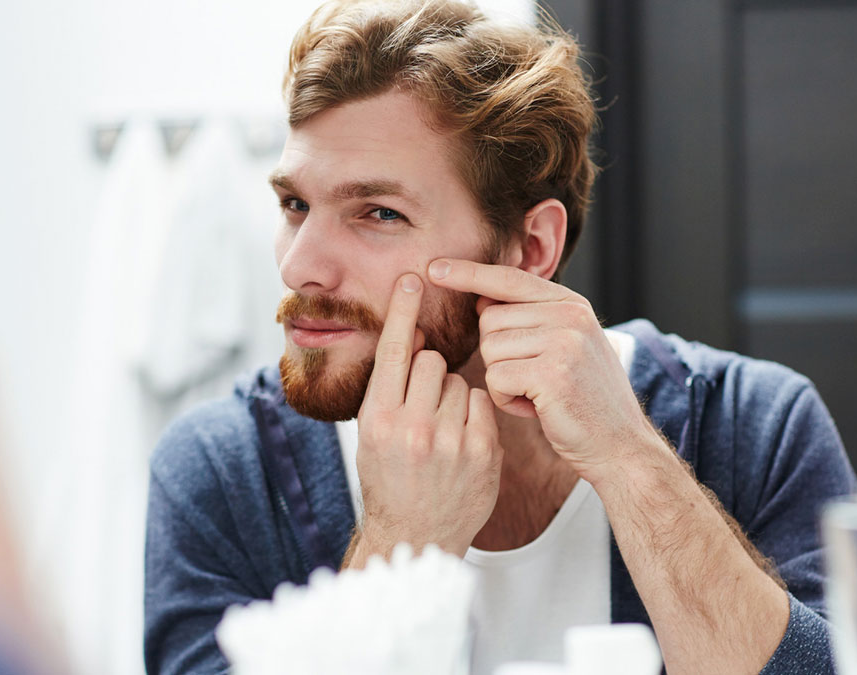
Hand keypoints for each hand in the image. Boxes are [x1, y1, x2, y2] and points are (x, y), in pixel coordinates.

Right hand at [350, 273, 501, 560]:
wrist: (416, 534)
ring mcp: (449, 441)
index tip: (412, 279)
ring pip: (457, 380)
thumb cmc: (390, 479)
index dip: (402, 311)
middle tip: (423, 405)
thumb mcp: (374, 435)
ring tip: (440, 431)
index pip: (394, 352)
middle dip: (429, 372)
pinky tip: (461, 441)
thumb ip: (391, 389)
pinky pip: (481, 403)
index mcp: (377, 419)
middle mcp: (412, 428)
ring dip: (450, 395)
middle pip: (431, 361)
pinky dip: (473, 414)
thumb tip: (416, 339)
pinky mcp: (482, 452)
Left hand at [428, 258, 656, 486]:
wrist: (620, 445)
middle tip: (532, 379)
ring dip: (502, 380)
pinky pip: (496, 378)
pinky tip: (536, 409)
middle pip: (490, 319)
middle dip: (497, 354)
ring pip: (490, 349)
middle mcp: (570, 315)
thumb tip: (481, 300)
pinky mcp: (553, 373)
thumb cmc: (583, 400)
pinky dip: (506, 400)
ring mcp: (564, 342)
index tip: (434, 268)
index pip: (509, 278)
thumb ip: (530, 320)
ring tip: (537, 395)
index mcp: (571, 303)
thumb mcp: (565, 347)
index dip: (469, 273)